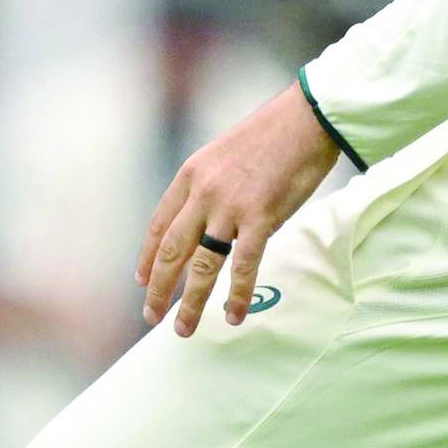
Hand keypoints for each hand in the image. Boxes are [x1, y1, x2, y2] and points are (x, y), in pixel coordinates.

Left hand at [141, 80, 340, 335]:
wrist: (305, 118)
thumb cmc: (273, 135)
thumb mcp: (224, 155)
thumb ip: (211, 187)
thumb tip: (210, 220)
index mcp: (191, 175)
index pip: (159, 225)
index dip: (148, 257)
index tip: (142, 281)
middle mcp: (202, 193)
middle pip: (172, 251)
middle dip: (158, 289)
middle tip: (151, 316)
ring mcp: (229, 207)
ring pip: (201, 266)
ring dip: (190, 303)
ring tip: (183, 329)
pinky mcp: (260, 217)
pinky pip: (242, 266)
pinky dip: (236, 296)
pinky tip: (232, 316)